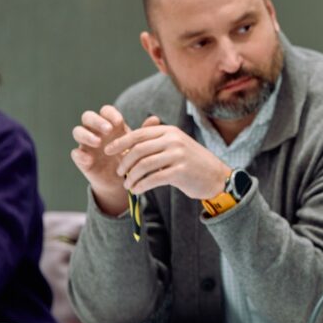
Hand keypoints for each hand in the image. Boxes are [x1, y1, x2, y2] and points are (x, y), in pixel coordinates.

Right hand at [71, 105, 144, 213]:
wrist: (124, 181)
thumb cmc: (132, 157)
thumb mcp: (139, 145)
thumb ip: (145, 132)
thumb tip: (155, 119)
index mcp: (110, 125)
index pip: (105, 111)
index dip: (110, 114)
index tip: (119, 122)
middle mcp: (96, 131)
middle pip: (88, 117)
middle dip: (96, 121)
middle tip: (108, 130)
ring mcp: (87, 144)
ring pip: (78, 131)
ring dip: (86, 135)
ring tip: (98, 143)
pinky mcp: (82, 159)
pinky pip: (75, 153)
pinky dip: (80, 155)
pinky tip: (88, 159)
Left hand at [104, 121, 230, 199]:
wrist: (216, 177)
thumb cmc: (191, 163)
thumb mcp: (175, 146)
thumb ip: (154, 143)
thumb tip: (125, 149)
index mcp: (169, 131)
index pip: (138, 134)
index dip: (120, 142)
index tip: (107, 150)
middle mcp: (173, 140)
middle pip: (138, 150)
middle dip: (124, 162)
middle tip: (119, 173)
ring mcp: (178, 155)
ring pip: (144, 165)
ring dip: (131, 177)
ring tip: (127, 185)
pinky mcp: (181, 171)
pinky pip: (153, 179)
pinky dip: (141, 185)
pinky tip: (137, 190)